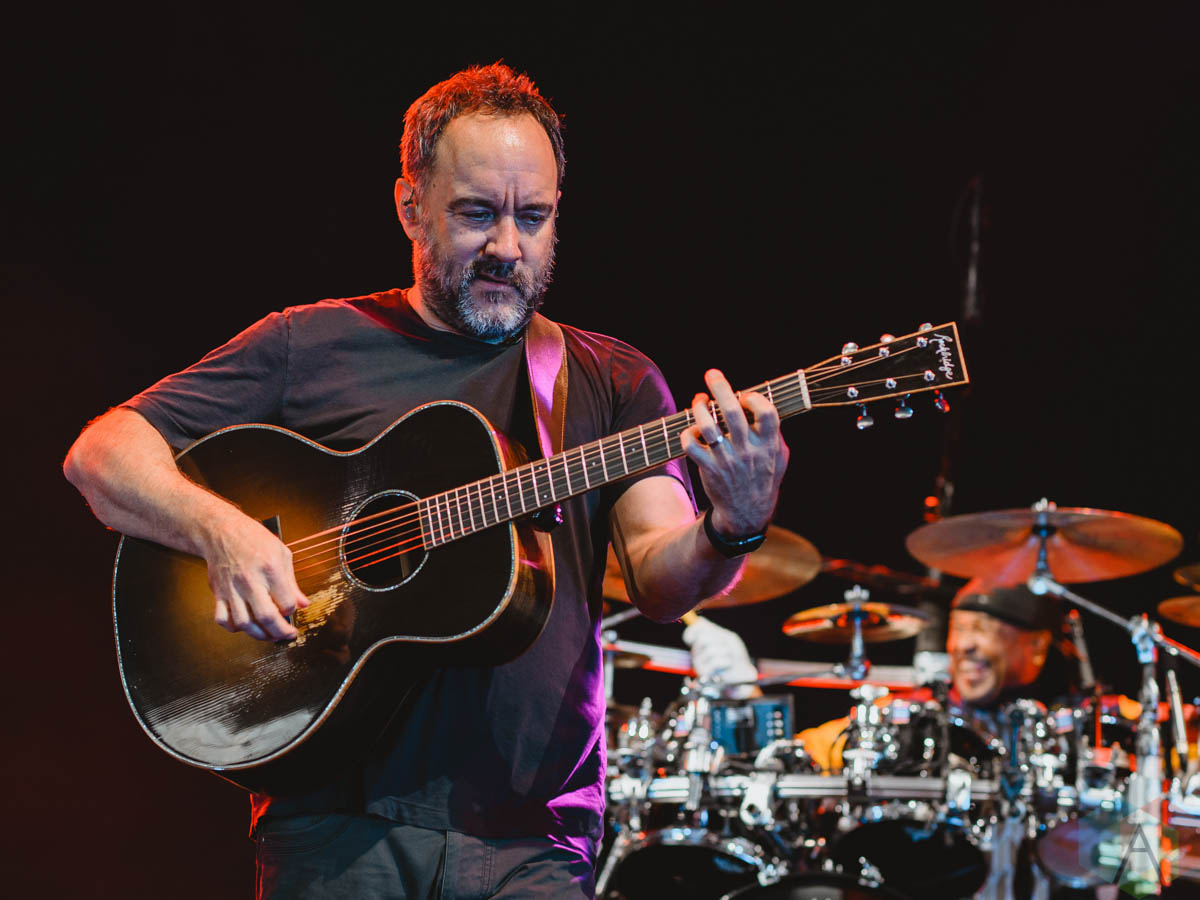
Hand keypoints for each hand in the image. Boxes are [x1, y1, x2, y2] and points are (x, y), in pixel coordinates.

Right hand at [201, 507, 308, 641]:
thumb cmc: (252, 539)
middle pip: (267, 617)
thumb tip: (303, 604)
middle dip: (281, 632)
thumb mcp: (281, 553)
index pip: (286, 603)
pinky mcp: (218, 593)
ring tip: (269, 635)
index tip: (293, 610)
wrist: (221, 531)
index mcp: (270, 570)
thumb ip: (292, 582)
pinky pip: (223, 619)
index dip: (292, 611)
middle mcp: (250, 581)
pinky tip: (245, 626)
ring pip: (245, 623)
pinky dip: (234, 628)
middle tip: (287, 635)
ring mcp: (232, 589)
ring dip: (259, 635)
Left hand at [680, 369, 788, 537]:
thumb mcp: (781, 456)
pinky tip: (692, 429)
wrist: (747, 512)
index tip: (745, 395)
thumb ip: (774, 432)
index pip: (766, 413)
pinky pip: (691, 445)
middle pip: (733, 412)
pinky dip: (688, 433)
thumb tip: (761, 405)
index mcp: (768, 444)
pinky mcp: (709, 468)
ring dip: (699, 407)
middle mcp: (747, 450)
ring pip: (707, 426)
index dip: (754, 398)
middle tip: (712, 374)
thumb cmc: (764, 477)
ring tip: (699, 400)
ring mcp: (726, 459)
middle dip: (721, 387)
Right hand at [682, 615, 759, 696]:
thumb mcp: (727, 638)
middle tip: (725, 645)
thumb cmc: (735, 654)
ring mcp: (699, 664)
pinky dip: (726, 661)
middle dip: (719, 639)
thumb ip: (713, 630)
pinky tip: (728, 664)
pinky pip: (715, 661)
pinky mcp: (704, 674)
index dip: (693, 630)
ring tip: (729, 656)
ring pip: (710, 649)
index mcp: (701, 643)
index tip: (702, 633)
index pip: (690, 633)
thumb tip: (698, 621)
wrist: (742, 671)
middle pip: (702, 638)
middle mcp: (697, 653)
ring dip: (726, 651)